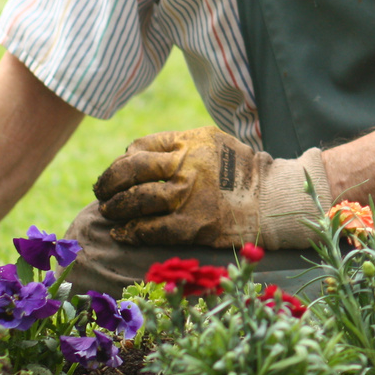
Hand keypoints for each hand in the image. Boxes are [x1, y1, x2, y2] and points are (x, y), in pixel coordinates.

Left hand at [92, 127, 330, 248]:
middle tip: (101, 193)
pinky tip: (123, 233)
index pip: (141, 148)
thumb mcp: (213, 142)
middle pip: (132, 171)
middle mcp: (187, 165)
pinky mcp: (193, 224)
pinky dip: (132, 231)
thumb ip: (178, 144)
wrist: (272, 199)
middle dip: (109, 183)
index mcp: (190, 142)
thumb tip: (135, 153)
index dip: (123, 161)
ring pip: (137, 200)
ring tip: (109, 213)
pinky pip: (152, 229)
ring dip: (117, 208)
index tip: (118, 172)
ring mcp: (189, 196)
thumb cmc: (242, 171)